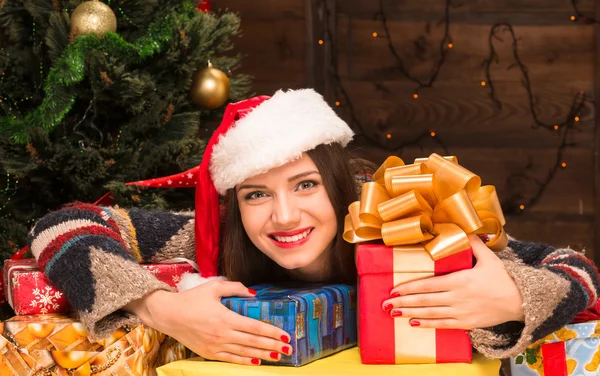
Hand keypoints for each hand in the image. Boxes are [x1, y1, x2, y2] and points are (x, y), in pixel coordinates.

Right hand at [126, 280, 291, 365]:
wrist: (168, 315)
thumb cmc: (191, 299)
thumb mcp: (213, 287)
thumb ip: (235, 287)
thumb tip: (254, 293)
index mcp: (225, 317)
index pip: (255, 327)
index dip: (272, 333)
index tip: (285, 335)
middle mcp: (222, 334)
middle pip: (253, 342)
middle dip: (273, 346)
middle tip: (289, 349)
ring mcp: (215, 346)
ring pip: (244, 353)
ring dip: (263, 355)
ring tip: (279, 357)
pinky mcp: (208, 353)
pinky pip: (231, 359)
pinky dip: (245, 361)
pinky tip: (257, 361)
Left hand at [382, 234, 524, 329]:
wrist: (520, 302)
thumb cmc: (503, 278)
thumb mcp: (489, 257)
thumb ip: (473, 242)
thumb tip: (463, 226)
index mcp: (459, 280)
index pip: (428, 284)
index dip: (410, 287)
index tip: (394, 289)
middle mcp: (457, 297)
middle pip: (425, 300)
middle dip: (403, 302)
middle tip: (385, 304)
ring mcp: (461, 312)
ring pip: (430, 313)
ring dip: (410, 313)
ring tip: (393, 313)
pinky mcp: (466, 323)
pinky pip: (442, 325)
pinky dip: (427, 324)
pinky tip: (414, 323)